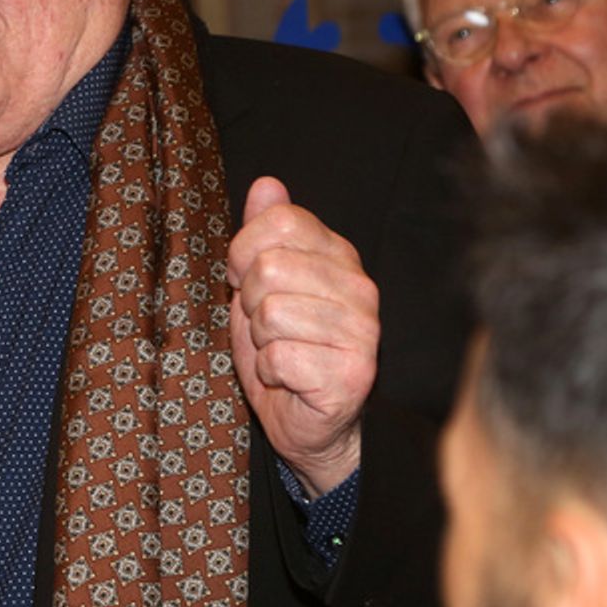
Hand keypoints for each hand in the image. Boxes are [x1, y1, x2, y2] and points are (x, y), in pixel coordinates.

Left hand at [228, 177, 378, 496]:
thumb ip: (264, 233)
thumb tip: (267, 184)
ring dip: (260, 340)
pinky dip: (269, 371)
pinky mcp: (354, 372)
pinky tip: (289, 377)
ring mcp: (362, 330)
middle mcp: (360, 287)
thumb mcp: (261, 283)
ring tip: (280, 351)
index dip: (244, 252)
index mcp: (339, 256)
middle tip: (267, 326)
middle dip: (249, 302)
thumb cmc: (282, 348)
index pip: (281, 220)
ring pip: (270, 312)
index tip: (246, 281)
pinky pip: (278, 356)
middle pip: (268, 267)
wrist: (307, 422)